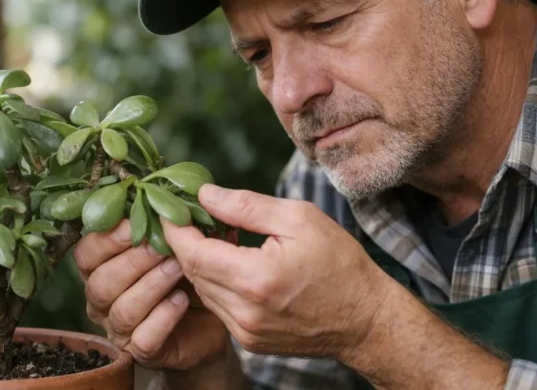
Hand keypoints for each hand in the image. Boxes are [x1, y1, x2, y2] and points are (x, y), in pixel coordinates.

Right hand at [73, 220, 230, 370]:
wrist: (211, 318)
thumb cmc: (185, 272)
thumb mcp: (178, 243)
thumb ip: (169, 223)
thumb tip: (180, 198)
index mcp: (101, 267)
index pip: (85, 254)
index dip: (105, 239)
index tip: (131, 223)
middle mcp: (103, 299)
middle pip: (101, 283)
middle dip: (132, 262)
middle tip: (161, 246)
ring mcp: (120, 328)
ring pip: (122, 310)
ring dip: (151, 286)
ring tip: (179, 269)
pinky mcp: (142, 351)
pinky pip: (143, 339)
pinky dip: (163, 318)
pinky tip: (181, 301)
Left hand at [162, 184, 394, 359]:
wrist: (365, 319)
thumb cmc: (339, 262)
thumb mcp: (299, 218)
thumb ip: (245, 206)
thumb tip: (205, 195)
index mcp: (255, 277)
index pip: (193, 252)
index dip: (176, 229)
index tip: (171, 208)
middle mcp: (244, 310)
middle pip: (192, 271)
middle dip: (187, 242)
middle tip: (195, 217)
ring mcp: (245, 331)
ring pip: (202, 290)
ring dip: (202, 263)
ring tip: (221, 238)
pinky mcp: (249, 341)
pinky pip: (218, 307)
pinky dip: (218, 283)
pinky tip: (236, 265)